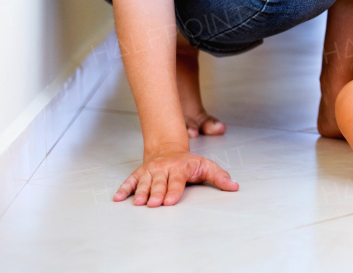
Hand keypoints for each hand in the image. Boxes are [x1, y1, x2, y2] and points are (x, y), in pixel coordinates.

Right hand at [114, 147, 237, 206]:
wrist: (168, 148)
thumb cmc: (189, 162)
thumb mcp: (207, 166)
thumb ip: (220, 177)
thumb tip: (234, 186)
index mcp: (180, 168)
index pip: (177, 180)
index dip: (174, 191)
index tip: (171, 201)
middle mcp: (163, 169)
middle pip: (160, 183)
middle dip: (157, 194)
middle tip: (153, 204)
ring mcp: (150, 171)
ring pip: (144, 183)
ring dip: (140, 192)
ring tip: (138, 203)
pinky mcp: (139, 174)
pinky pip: (130, 181)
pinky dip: (124, 189)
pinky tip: (118, 198)